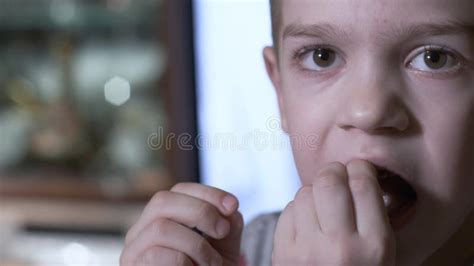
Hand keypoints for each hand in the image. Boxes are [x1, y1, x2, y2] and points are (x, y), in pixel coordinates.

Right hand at [120, 183, 243, 265]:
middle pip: (162, 200)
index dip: (208, 193)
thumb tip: (228, 208)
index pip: (180, 190)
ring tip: (213, 262)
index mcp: (163, 216)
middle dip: (200, 211)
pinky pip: (157, 256)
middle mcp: (142, 229)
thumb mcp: (224, 242)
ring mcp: (134, 249)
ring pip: (160, 228)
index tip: (233, 206)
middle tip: (223, 230)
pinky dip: (185, 261)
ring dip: (196, 244)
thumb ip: (226, 220)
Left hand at [272, 160, 395, 265]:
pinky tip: (307, 223)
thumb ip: (374, 218)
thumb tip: (357, 174)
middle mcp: (341, 247)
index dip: (359, 168)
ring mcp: (308, 251)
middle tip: (337, 177)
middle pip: (329, 181)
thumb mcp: (383, 255)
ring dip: (314, 192)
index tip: (358, 170)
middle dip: (333, 172)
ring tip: (322, 207)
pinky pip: (288, 210)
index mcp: (375, 246)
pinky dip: (298, 210)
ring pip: (305, 192)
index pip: (363, 185)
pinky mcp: (283, 254)